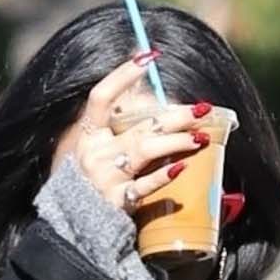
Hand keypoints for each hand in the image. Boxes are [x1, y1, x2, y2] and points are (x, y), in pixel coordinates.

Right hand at [67, 59, 212, 216]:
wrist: (79, 224)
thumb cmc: (99, 177)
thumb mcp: (102, 146)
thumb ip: (121, 117)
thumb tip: (144, 70)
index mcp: (89, 136)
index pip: (101, 98)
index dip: (122, 75)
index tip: (148, 56)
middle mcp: (95, 154)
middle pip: (138, 126)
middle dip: (174, 116)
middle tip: (201, 110)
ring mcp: (105, 177)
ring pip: (145, 150)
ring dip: (177, 141)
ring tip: (200, 137)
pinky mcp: (117, 201)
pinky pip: (144, 186)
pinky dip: (163, 176)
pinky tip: (182, 167)